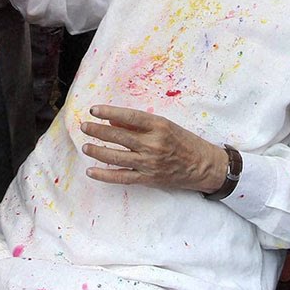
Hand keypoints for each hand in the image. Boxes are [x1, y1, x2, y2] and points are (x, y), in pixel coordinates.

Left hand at [79, 104, 227, 192]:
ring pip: (117, 157)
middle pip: (119, 137)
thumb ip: (140, 124)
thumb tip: (113, 122)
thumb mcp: (166, 126)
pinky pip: (122, 177)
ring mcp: (150, 163)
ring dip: (98, 151)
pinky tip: (91, 171)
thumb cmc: (186, 142)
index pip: (129, 117)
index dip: (109, 113)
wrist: (205, 166)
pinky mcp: (148, 178)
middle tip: (84, 126)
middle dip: (98, 131)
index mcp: (159, 126)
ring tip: (85, 146)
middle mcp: (153, 144)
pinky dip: (105, 175)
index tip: (94, 110)